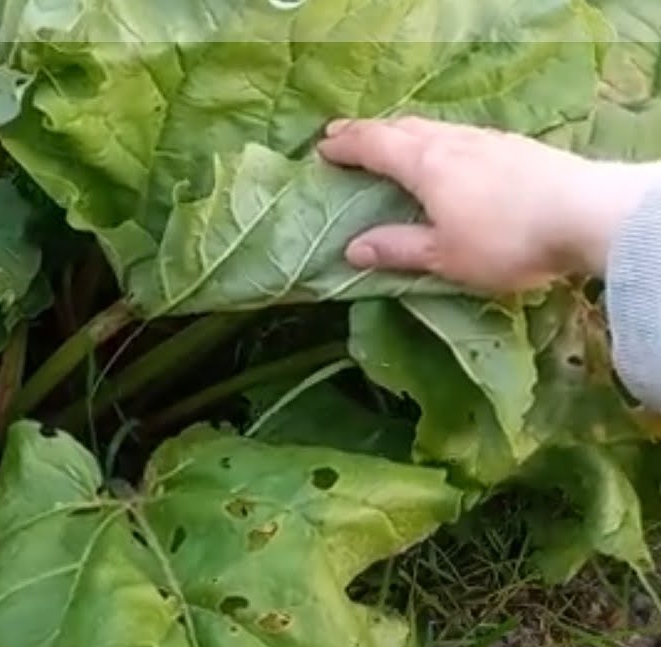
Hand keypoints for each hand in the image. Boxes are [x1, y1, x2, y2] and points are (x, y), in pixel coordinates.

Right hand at [317, 116, 660, 293]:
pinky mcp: (514, 147)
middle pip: (402, 127)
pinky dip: (438, 140)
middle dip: (370, 132)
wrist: (587, 214)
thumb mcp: (444, 256)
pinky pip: (461, 136)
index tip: (321, 148)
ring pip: (434, 128)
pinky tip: (448, 154)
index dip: (345, 145)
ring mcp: (486, 140)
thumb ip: (397, 249)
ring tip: (393, 143)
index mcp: (424, 164)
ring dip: (405, 132)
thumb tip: (353, 249)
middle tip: (346, 137)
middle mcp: (451, 142)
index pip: (373, 145)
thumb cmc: (505, 240)